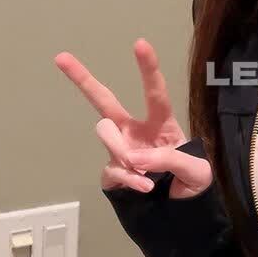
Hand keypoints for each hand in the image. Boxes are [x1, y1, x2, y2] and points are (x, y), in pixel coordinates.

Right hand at [54, 38, 212, 199]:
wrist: (182, 213)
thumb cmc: (193, 184)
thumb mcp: (197, 172)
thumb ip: (169, 160)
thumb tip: (134, 159)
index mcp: (160, 123)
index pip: (155, 93)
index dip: (148, 68)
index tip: (140, 44)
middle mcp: (135, 132)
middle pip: (104, 101)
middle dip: (82, 78)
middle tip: (60, 57)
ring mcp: (120, 151)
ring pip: (105, 133)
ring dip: (123, 149)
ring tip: (146, 172)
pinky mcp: (112, 173)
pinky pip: (111, 169)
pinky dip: (130, 180)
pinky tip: (146, 187)